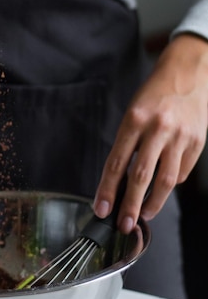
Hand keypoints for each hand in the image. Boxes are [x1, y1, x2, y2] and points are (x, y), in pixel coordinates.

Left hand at [93, 33, 207, 232]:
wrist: (187, 74)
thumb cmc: (154, 96)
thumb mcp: (133, 114)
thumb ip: (127, 145)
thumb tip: (119, 182)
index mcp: (134, 120)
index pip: (116, 162)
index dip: (107, 190)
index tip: (101, 209)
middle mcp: (158, 128)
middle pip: (140, 176)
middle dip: (130, 205)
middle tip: (123, 225)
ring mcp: (180, 137)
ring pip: (165, 180)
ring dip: (153, 203)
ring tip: (143, 216)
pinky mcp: (197, 143)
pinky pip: (181, 172)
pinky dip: (170, 185)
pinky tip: (161, 192)